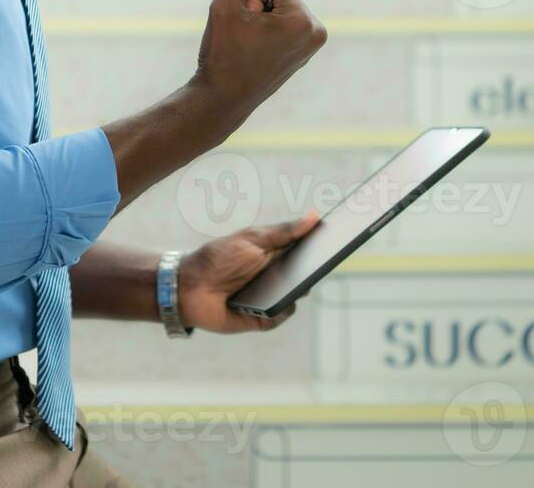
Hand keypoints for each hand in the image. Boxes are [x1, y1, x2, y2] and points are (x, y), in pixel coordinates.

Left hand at [177, 213, 320, 332]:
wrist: (189, 286)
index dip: (323, 244)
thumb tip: (314, 216)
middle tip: (329, 255)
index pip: (307, 249)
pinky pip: (282, 312)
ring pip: (297, 293)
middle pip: (307, 272)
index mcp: (277, 254)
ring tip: (304, 276)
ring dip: (300, 286)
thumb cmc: (220, 257)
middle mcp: (279, 276)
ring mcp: (272, 297)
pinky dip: (281, 306)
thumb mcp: (254, 240)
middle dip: (318, 265)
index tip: (343, 233)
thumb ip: (284, 232)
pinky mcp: (264, 318)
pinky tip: (278, 297)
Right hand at [193, 0, 326, 121]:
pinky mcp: (302, 50)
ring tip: (249, 43)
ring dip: (258, 15)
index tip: (244, 22)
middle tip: (245, 35)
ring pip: (277, 4)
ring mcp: (311, 43)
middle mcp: (315, 31)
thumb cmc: (223, 54)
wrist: (223, 99)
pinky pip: (280, 20)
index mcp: (304, 20)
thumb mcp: (225, 4)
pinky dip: (264, 27)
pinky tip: (255, 49)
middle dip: (256, 3)